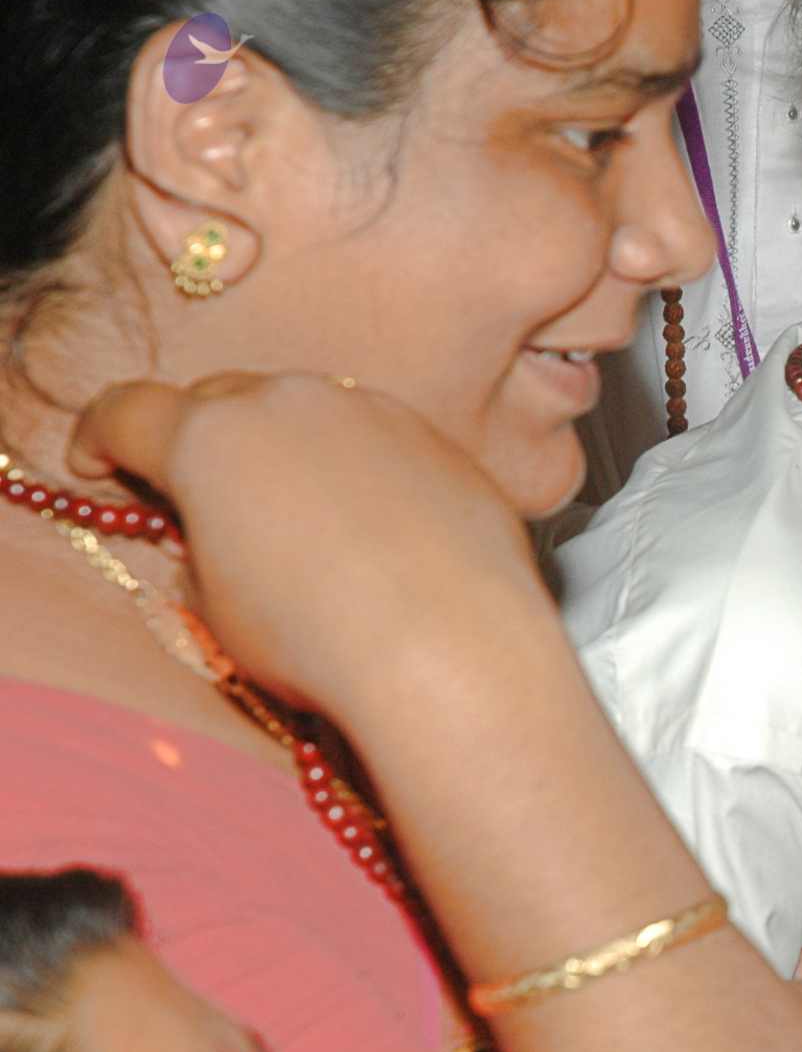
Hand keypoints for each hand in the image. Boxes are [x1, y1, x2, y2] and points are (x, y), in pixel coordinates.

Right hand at [65, 372, 545, 713]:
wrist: (452, 650)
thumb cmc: (322, 638)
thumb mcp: (218, 606)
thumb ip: (200, 548)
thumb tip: (215, 535)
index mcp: (209, 437)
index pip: (129, 413)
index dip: (103, 439)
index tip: (100, 465)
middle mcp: (291, 404)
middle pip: (222, 400)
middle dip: (201, 439)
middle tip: (202, 497)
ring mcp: (375, 414)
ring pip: (310, 414)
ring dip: (290, 451)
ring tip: (297, 521)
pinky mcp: (441, 443)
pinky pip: (382, 444)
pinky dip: (363, 473)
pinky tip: (376, 533)